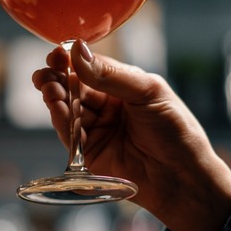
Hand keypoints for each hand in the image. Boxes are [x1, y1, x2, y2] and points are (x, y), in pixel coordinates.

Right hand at [32, 41, 230, 230]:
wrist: (184, 179)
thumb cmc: (177, 131)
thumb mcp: (148, 93)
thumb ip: (110, 74)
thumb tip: (77, 51)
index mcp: (123, 86)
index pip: (90, 67)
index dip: (71, 59)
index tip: (57, 53)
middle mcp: (107, 106)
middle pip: (73, 87)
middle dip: (57, 78)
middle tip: (46, 72)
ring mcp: (97, 130)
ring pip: (67, 109)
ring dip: (55, 97)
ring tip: (49, 87)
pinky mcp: (89, 154)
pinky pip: (69, 134)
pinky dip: (60, 120)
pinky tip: (57, 108)